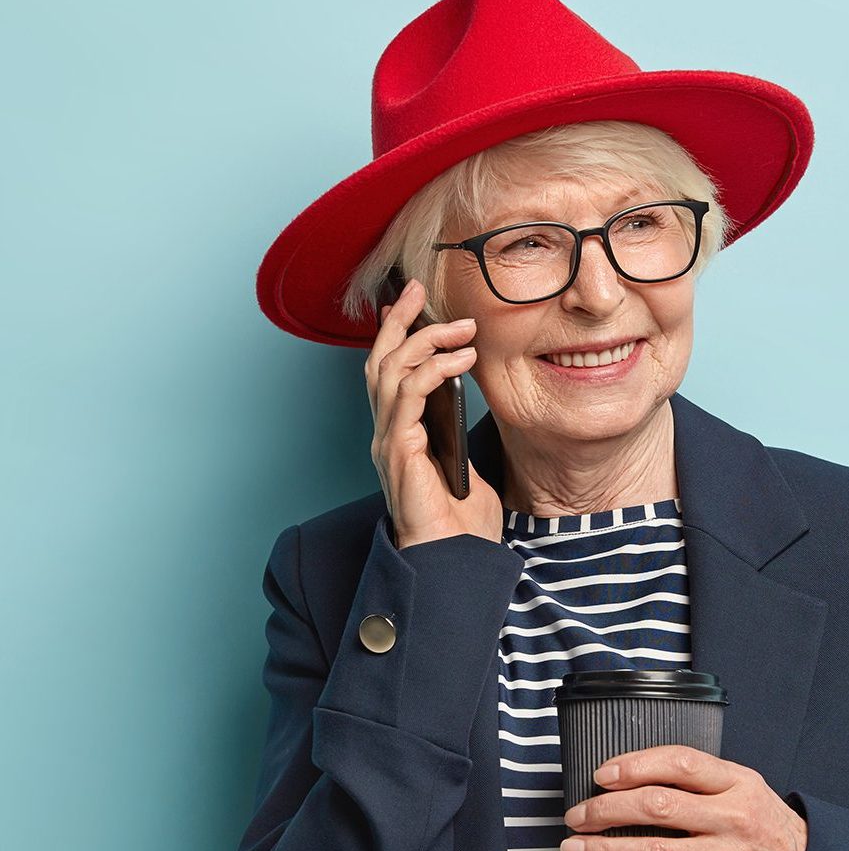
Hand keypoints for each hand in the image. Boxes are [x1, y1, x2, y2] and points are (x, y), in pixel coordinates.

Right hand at [367, 278, 502, 547]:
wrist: (452, 562)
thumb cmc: (461, 526)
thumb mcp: (465, 469)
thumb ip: (458, 438)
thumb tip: (467, 405)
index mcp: (399, 435)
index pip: (388, 373)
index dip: (395, 333)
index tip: (412, 302)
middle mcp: (386, 434)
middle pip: (380, 360)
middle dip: (398, 320)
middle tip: (417, 288)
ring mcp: (388, 441)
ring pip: (391, 370)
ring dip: (425, 339)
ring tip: (461, 328)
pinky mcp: (399, 450)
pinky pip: (409, 394)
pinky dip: (433, 368)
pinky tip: (461, 359)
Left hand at [560, 745, 809, 850]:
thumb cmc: (768, 830)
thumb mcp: (747, 789)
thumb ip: (702, 780)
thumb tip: (634, 776)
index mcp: (737, 783)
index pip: (679, 762)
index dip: (634, 765)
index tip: (601, 775)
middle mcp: (731, 819)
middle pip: (658, 807)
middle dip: (606, 810)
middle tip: (577, 815)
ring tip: (575, 848)